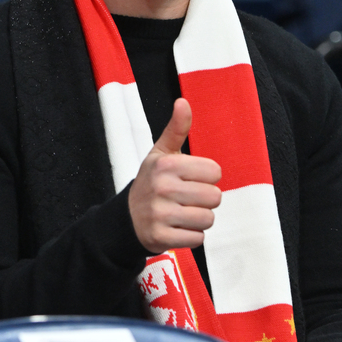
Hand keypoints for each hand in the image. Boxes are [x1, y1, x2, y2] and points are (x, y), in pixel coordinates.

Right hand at [128, 98, 221, 252]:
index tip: (189, 179)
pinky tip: (176, 228)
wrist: (126, 217)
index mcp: (165, 164)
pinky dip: (191, 236)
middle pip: (215, 197)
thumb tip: (183, 102)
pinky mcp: (161, 237)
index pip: (215, 171)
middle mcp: (161, 187)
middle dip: (204, 200)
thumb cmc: (152, 182)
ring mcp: (160, 214)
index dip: (206, 177)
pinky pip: (198, 239)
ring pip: (208, 219)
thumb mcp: (160, 154)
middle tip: (186, 199)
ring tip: (182, 213)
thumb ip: (176, 129)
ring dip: (199, 219)